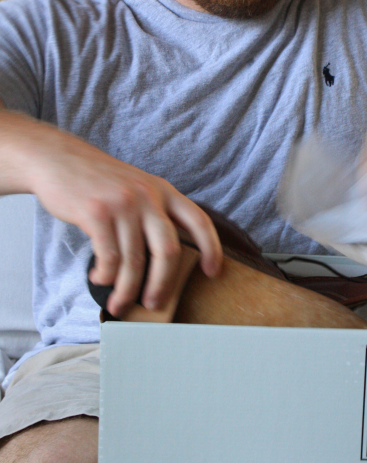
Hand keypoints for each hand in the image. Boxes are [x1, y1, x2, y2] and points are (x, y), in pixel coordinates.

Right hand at [0, 109, 221, 316]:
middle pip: (167, 252)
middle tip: (154, 304)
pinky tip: (100, 278)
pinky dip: (105, 276)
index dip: (212, 249)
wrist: (58, 159)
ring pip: (134, 261)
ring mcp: (123, 204)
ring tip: (120, 303)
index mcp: (164, 190)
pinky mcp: (97, 213)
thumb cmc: (100, 182)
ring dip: (127, 290)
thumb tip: (165, 260)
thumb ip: (154, 213)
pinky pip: (109, 257)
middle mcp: (148, 195)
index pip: (199, 221)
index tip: (213, 272)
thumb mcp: (137, 187)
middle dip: (162, 285)